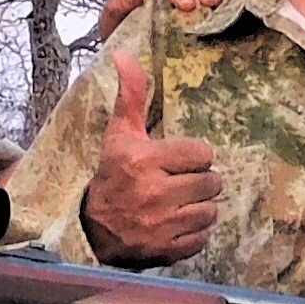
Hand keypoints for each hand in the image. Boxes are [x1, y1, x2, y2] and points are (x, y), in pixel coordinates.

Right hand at [79, 56, 224, 266]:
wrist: (92, 229)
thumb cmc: (112, 175)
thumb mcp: (120, 135)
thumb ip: (131, 96)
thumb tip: (125, 55)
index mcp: (144, 161)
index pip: (202, 153)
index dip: (195, 156)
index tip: (180, 160)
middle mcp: (155, 193)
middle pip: (212, 182)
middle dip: (200, 181)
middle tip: (183, 182)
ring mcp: (162, 224)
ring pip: (210, 210)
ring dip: (200, 206)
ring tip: (182, 203)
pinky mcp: (167, 249)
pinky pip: (202, 237)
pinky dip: (195, 232)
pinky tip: (178, 223)